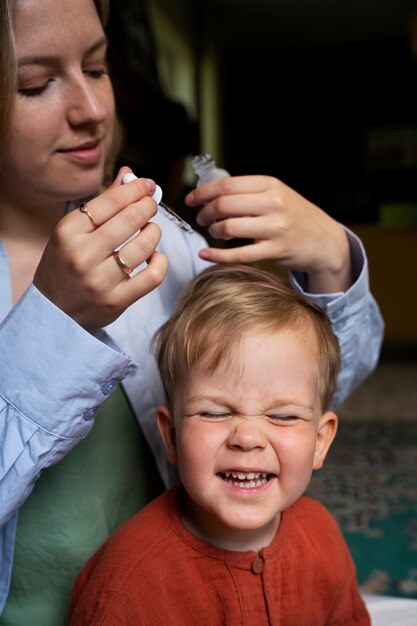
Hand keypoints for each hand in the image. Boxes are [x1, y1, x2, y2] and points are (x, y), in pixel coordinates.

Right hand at [34, 168, 167, 330]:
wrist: (53, 311)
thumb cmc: (65, 264)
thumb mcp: (73, 232)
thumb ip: (101, 204)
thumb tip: (130, 175)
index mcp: (68, 232)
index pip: (110, 201)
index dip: (135, 189)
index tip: (148, 185)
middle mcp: (82, 255)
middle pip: (130, 220)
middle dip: (148, 206)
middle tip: (151, 204)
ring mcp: (99, 281)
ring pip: (145, 246)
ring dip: (154, 232)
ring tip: (150, 230)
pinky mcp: (116, 301)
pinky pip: (152, 276)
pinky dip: (160, 261)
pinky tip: (154, 256)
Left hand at [185, 175, 352, 293]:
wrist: (325, 240)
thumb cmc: (295, 216)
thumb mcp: (277, 194)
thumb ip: (249, 192)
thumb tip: (210, 192)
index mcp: (270, 185)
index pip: (226, 185)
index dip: (203, 193)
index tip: (191, 200)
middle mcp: (273, 204)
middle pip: (224, 205)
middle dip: (205, 213)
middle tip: (201, 218)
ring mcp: (275, 228)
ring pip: (228, 228)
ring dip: (212, 231)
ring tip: (213, 233)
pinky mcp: (275, 250)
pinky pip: (238, 254)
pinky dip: (217, 255)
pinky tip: (206, 254)